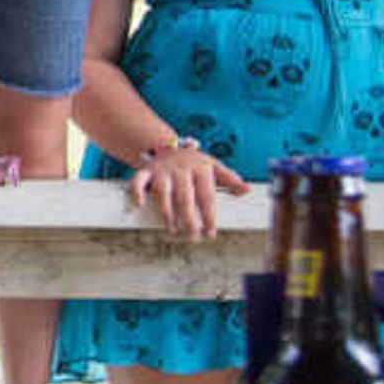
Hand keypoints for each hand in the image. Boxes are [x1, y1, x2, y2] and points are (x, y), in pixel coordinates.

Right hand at [121, 137, 247, 236]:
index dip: (208, 216)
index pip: (206, 196)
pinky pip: (139, 181)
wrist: (168, 147)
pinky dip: (138, 192)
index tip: (210, 232)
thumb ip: (230, 179)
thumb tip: (246, 191)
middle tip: (193, 237)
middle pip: (186, 198)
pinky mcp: (147, 171)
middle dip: (189, 220)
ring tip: (174, 230)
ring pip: (164, 192)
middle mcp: (181, 169)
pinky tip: (140, 204)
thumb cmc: (193, 162)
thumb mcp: (214, 166)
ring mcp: (163, 170)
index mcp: (200, 168)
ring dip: (167, 213)